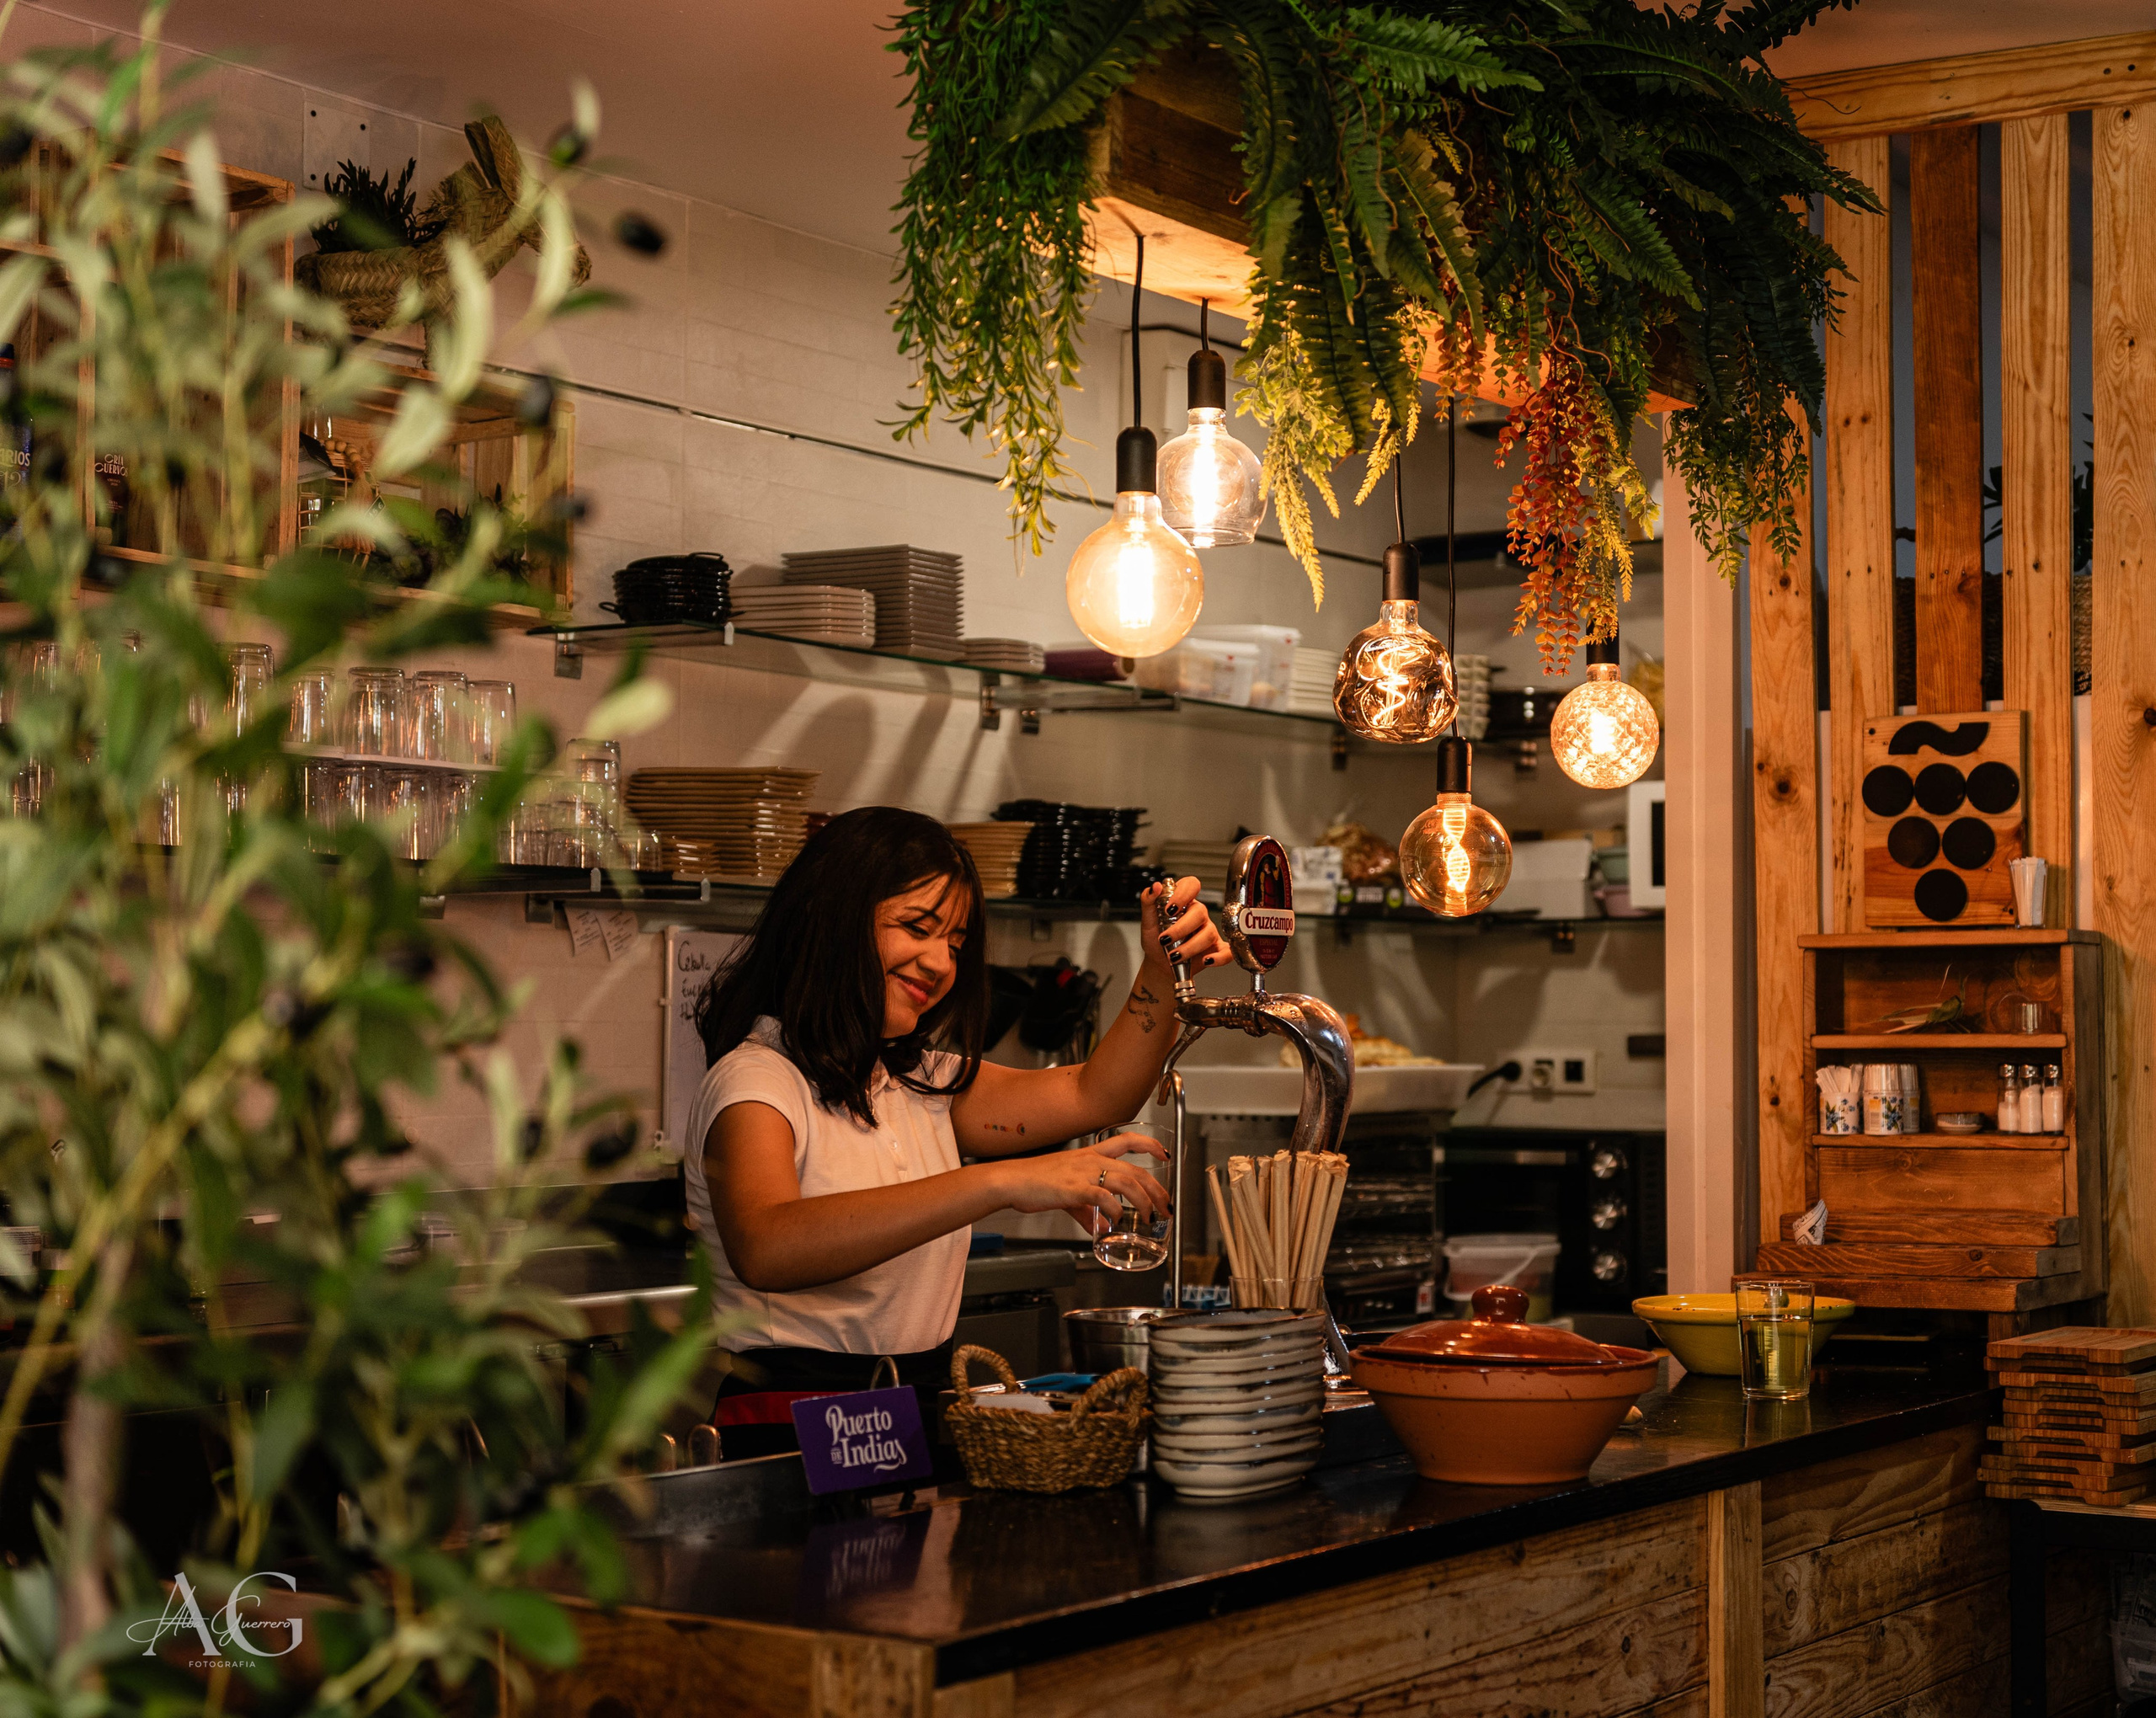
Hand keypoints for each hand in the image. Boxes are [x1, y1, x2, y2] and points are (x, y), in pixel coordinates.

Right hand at [993, 1135, 1171, 1234]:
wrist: (1011, 1180)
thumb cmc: (1035, 1182)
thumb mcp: (1068, 1195)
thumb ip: (1088, 1211)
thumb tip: (1101, 1227)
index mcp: (1090, 1155)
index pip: (1126, 1140)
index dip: (1149, 1145)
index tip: (1164, 1152)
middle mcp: (1091, 1160)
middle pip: (1135, 1169)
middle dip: (1156, 1188)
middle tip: (1166, 1205)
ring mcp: (1083, 1173)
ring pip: (1126, 1181)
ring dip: (1144, 1200)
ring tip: (1151, 1216)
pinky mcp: (1074, 1188)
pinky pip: (1103, 1197)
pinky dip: (1115, 1211)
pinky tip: (1117, 1221)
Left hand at [1143, 877, 1229, 978]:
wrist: (1160, 964)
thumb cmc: (1155, 940)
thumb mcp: (1148, 921)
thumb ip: (1148, 901)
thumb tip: (1154, 887)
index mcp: (1184, 902)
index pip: (1191, 885)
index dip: (1182, 894)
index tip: (1169, 909)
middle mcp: (1198, 914)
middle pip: (1200, 913)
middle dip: (1180, 929)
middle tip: (1165, 939)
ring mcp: (1209, 931)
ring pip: (1208, 934)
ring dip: (1189, 948)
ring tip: (1174, 957)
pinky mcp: (1216, 949)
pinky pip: (1226, 952)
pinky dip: (1218, 958)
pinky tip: (1206, 961)